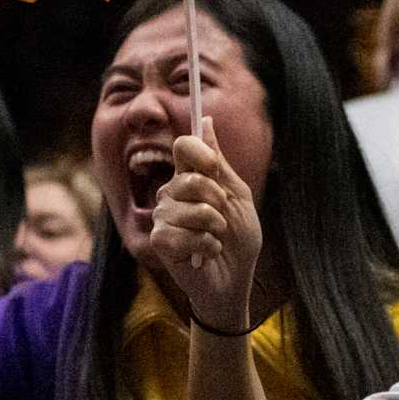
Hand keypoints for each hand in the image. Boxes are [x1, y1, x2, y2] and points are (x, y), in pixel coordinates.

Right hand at [145, 117, 262, 333]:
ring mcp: (163, 217)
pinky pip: (184, 234)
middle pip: (191, 179)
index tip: (214, 167)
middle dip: (217, 201)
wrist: (235, 280)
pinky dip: (205, 246)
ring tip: (215, 240)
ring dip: (215, 228)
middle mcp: (172, 193)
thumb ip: (219, 162)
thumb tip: (206, 120)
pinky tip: (205, 254)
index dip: (199, 152)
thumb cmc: (239, 239)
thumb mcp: (237, 196)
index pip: (184, 147)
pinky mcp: (160, 241)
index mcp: (191, 177)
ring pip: (191, 209)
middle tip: (222, 220)